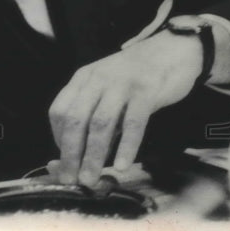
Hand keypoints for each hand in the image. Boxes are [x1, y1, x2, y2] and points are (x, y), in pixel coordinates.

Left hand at [48, 28, 203, 185]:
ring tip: (90, 179)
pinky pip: (133, 122)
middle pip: (75, 119)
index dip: (58, 139)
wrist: (171, 50)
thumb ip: (95, 115)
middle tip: (70, 180)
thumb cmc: (136, 76)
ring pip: (100, 124)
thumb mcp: (107, 88)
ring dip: (93, 155)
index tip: (65, 161)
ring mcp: (121, 84)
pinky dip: (125, 145)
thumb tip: (81, 153)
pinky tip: (121, 166)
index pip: (59, 111)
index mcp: (83, 79)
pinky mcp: (146, 91)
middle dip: (70, 153)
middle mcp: (97, 79)